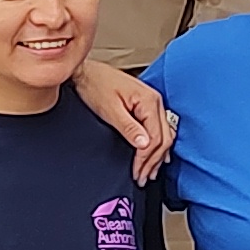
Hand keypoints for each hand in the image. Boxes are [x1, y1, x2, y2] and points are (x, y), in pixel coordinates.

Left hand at [75, 57, 176, 182]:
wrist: (86, 72)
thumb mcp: (110, 110)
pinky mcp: (146, 105)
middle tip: (142, 177)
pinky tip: (154, 155)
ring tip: (148, 172)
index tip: (137, 172)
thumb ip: (129, 128)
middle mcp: (155, 101)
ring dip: (156, 156)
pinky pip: (159, 128)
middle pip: (163, 138)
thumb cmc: (95, 85)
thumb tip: (144, 144)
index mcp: (149, 101)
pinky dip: (157, 145)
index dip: (146, 158)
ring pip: (164, 135)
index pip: (156, 138)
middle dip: (153, 161)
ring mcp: (152, 102)